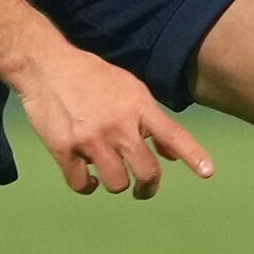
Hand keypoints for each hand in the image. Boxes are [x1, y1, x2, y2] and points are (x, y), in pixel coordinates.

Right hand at [11, 41, 213, 198]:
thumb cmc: (90, 75)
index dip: (193, 155)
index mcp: (137, 106)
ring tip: (109, 172)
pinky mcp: (64, 150)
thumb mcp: (128, 88)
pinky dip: (88, 186)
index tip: (208, 172)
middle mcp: (117, 125)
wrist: (44, 65)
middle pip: (146, 172)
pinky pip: (82, 184)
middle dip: (148, 186)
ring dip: (116, 183)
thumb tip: (171, 155)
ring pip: (116, 184)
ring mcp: (90, 139)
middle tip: (143, 188)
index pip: (173, 134)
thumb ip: (150, 120)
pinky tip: (89, 178)